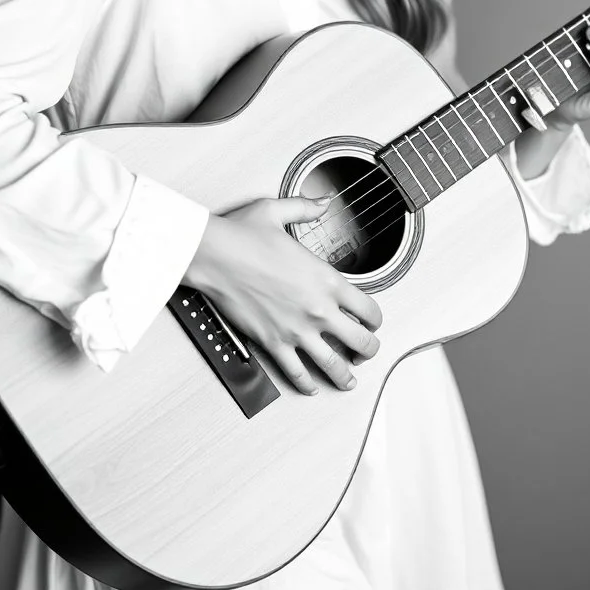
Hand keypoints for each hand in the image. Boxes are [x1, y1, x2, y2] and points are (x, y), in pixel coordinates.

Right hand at [183, 195, 382, 395]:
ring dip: (345, 376)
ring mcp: (297, 330)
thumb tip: (322, 202)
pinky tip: (311, 387)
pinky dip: (306, 385)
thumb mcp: (278, 212)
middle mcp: (318, 309)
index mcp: (327, 279)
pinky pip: (296, 373)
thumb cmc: (242, 236)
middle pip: (361, 341)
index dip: (376, 319)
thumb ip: (306, 209)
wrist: (214, 255)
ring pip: (334, 365)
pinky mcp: (273, 343)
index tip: (372, 322)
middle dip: (369, 350)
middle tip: (367, 352)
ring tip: (348, 381)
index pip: (368, 308)